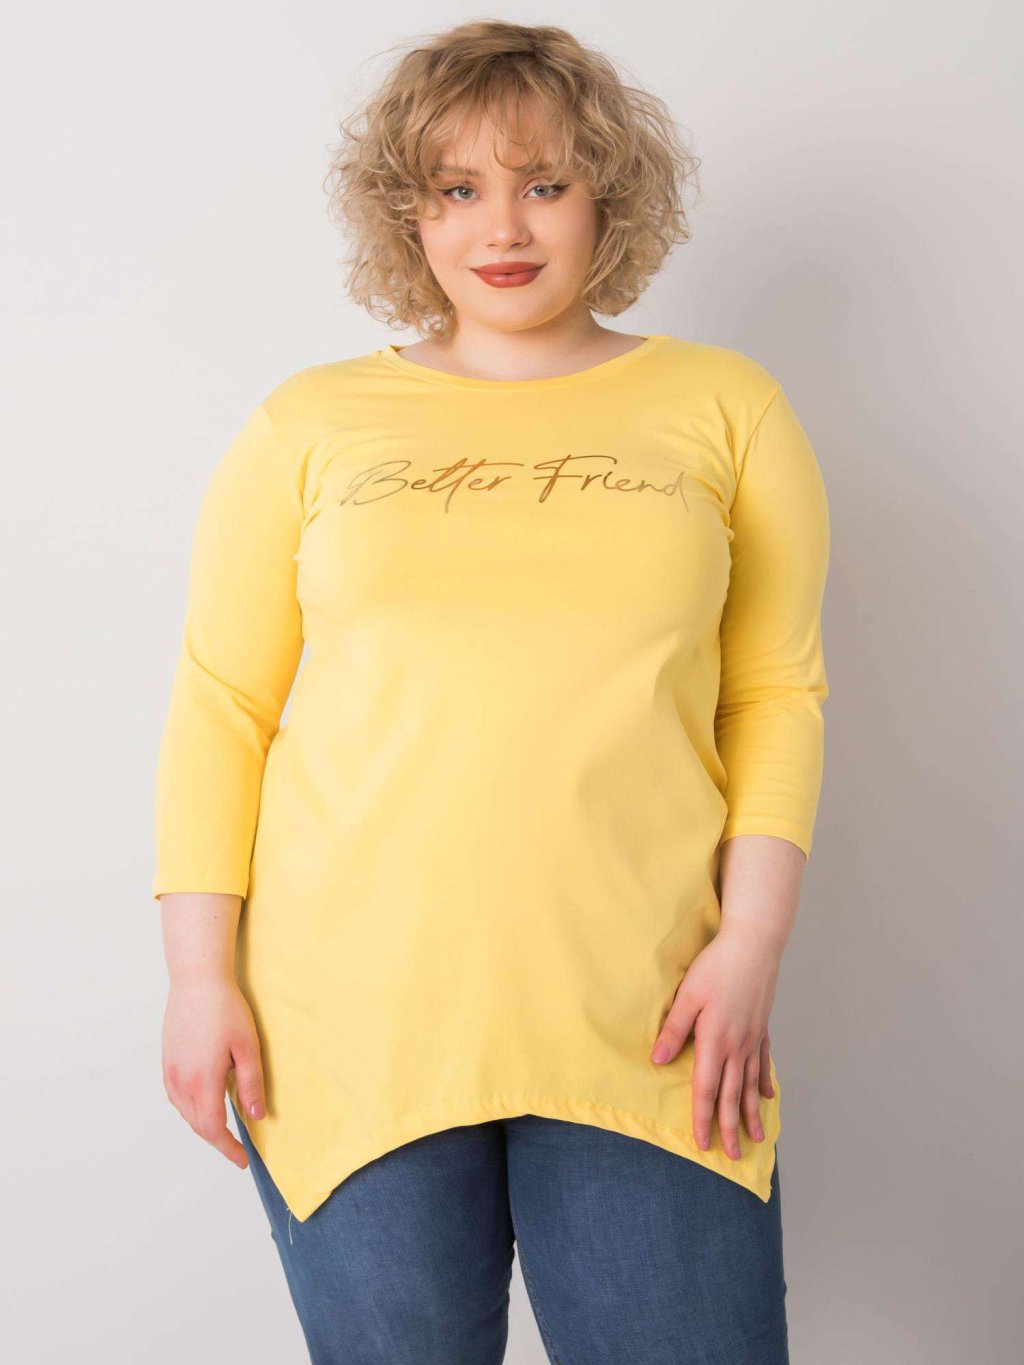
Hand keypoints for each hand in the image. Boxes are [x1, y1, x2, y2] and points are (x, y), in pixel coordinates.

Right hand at [162, 974, 266, 1169]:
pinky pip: (176, 1097)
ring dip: (203, 1125)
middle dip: (218, 1140)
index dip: (228, 1148)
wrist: (197, 981)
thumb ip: (251, 1083)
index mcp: (202, 1080)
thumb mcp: (248, 1046)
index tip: (242, 1160)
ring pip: (185, 1112)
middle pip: (197, 1124)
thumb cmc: (225, 1009)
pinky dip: (190, 1109)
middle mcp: (181, 1081)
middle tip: (237, 1148)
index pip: (213, 1128)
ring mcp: (170, 1071)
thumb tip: (256, 1116)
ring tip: (223, 1128)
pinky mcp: (167, 1061)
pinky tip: (203, 1103)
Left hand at [650, 924, 780, 1159]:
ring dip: (751, 1113)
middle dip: (730, 1128)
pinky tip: (768, 1097)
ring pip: (751, 1084)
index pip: (706, 1090)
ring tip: (756, 1138)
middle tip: (734, 1156)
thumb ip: (674, 1029)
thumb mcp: (688, 995)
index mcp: (715, 1041)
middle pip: (731, 1095)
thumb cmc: (717, 966)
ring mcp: (752, 1037)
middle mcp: (737, 1046)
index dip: (702, 1119)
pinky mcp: (761, 1026)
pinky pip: (763, 1062)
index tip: (702, 1144)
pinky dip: (764, 1082)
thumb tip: (659, 1062)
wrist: (754, 944)